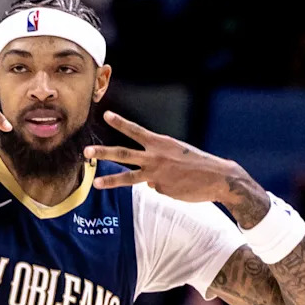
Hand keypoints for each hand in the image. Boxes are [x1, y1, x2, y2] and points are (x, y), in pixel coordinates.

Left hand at [84, 112, 246, 201]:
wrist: (218, 179)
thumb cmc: (199, 164)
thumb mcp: (177, 154)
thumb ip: (158, 160)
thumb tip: (146, 180)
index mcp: (161, 143)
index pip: (136, 131)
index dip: (120, 122)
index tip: (106, 114)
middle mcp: (155, 157)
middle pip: (123, 153)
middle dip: (103, 152)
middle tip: (86, 151)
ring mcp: (156, 174)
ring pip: (128, 178)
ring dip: (110, 180)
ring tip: (96, 183)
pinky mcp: (160, 189)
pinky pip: (156, 188)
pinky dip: (164, 186)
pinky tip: (177, 185)